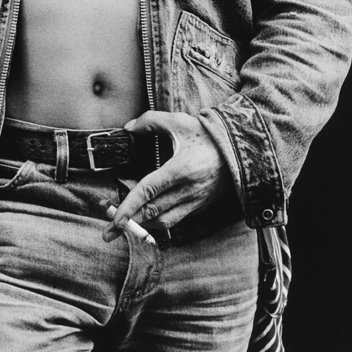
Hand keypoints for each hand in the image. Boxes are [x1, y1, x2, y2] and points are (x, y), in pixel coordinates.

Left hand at [102, 111, 231, 241]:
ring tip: (126, 223)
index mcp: (180, 169)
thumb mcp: (179, 122)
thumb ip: (150, 121)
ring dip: (143, 225)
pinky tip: (147, 217)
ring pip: (164, 222)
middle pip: (153, 213)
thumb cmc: (209, 135)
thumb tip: (129, 128)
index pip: (148, 192)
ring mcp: (195, 200)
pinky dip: (159, 222)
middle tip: (110, 230)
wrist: (242, 149)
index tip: (114, 221)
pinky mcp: (200, 205)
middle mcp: (188, 190)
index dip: (128, 208)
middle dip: (129, 223)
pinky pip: (176, 220)